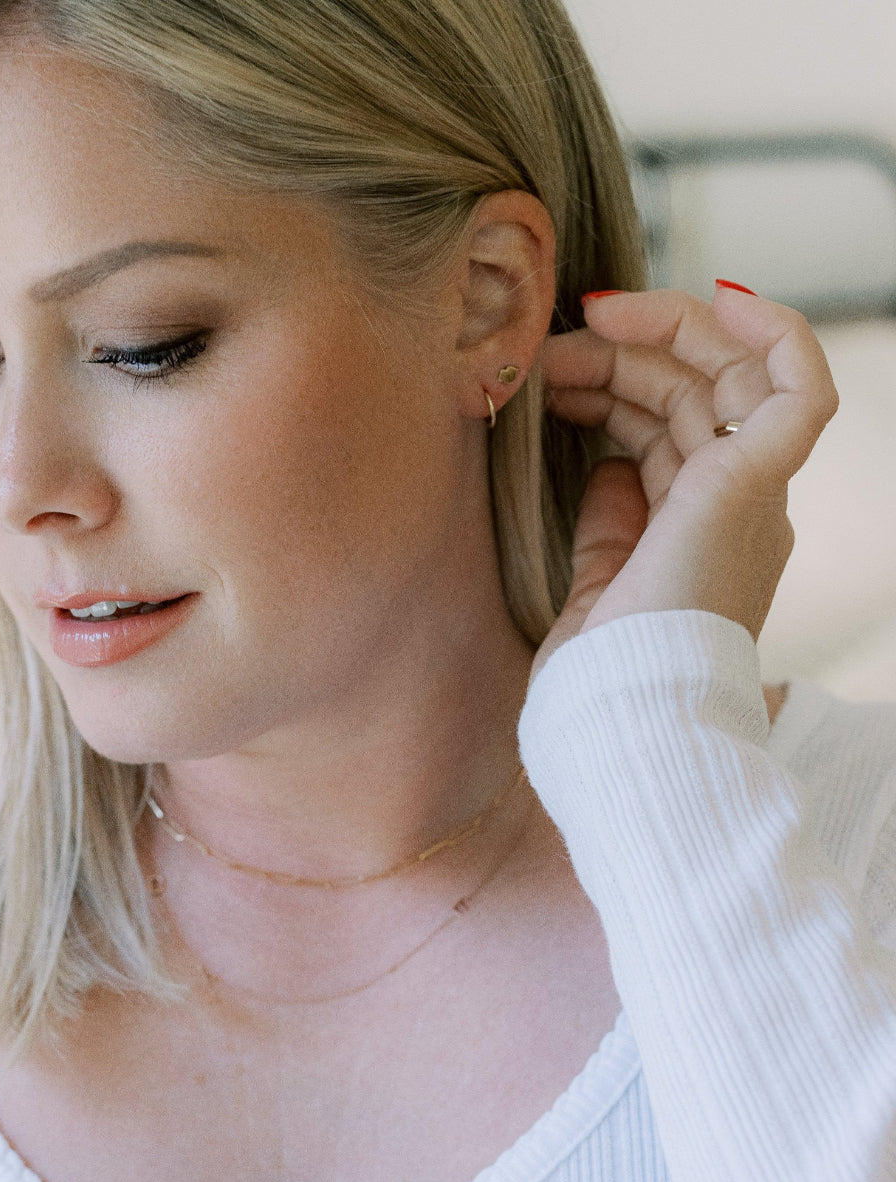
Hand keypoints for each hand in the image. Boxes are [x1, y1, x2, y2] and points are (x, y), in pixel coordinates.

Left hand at [529, 285, 837, 684]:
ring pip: (727, 378)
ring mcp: (751, 494)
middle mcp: (738, 506)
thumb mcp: (598, 580)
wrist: (620, 717)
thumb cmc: (602, 672)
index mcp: (703, 528)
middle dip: (622, 358)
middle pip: (695, 395)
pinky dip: (773, 334)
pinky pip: (797, 390)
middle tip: (553, 350)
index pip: (671, 429)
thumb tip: (607, 468)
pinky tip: (721, 298)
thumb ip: (610, 525)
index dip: (617, 387)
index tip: (555, 373)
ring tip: (571, 336)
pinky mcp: (751, 485)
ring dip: (650, 340)